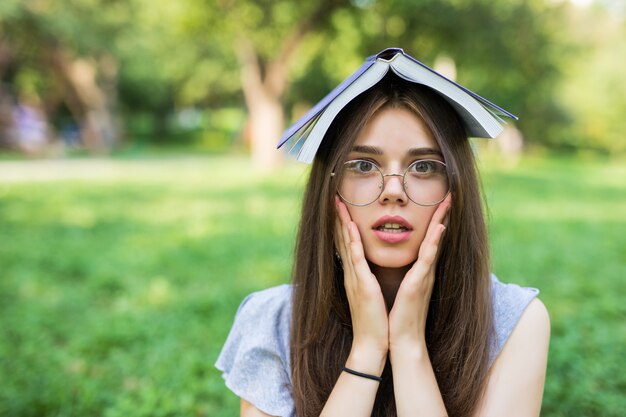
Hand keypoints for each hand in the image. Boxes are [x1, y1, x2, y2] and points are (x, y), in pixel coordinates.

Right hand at [335, 196, 388, 357]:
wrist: (372, 343)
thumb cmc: (375, 321)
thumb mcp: (370, 296)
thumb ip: (367, 281)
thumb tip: (368, 271)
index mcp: (355, 275)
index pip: (347, 245)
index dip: (343, 225)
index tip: (342, 207)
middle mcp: (351, 273)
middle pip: (342, 239)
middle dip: (338, 217)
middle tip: (334, 197)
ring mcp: (354, 277)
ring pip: (346, 243)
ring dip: (342, 221)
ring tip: (338, 202)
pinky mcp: (362, 284)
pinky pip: (356, 256)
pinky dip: (351, 239)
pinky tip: (349, 224)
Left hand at [388, 194, 451, 349]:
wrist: (401, 339)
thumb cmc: (399, 316)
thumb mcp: (403, 289)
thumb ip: (407, 275)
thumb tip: (406, 264)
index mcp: (419, 271)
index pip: (428, 240)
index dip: (434, 221)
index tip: (439, 203)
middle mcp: (425, 270)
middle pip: (436, 237)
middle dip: (442, 215)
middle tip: (450, 194)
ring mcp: (424, 276)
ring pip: (434, 242)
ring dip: (440, 221)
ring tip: (447, 202)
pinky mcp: (419, 283)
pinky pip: (427, 259)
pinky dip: (433, 243)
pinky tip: (439, 228)